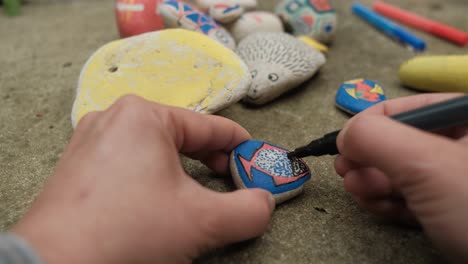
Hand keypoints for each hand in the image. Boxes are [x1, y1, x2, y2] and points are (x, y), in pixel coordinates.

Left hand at [12, 95, 274, 263]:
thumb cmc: (126, 233)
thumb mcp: (202, 222)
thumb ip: (248, 210)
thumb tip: (264, 203)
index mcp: (144, 116)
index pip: (209, 127)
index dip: (239, 145)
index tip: (256, 160)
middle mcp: (113, 119)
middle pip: (181, 136)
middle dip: (210, 160)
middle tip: (230, 181)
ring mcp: (90, 141)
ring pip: (154, 149)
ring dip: (181, 171)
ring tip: (195, 195)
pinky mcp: (77, 165)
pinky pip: (128, 162)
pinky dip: (151, 177)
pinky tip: (156, 200)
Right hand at [335, 93, 467, 260]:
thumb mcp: (427, 166)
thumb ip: (378, 139)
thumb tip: (346, 137)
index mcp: (465, 118)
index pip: (401, 109)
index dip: (366, 128)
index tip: (345, 153)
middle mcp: (460, 143)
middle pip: (395, 142)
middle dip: (369, 163)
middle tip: (352, 180)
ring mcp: (455, 176)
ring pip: (397, 171)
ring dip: (374, 185)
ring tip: (368, 199)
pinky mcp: (450, 205)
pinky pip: (408, 194)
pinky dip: (389, 203)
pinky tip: (384, 210)